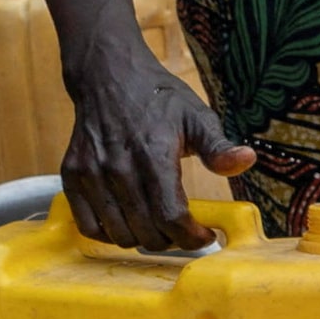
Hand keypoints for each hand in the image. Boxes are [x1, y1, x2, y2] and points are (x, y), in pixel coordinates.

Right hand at [63, 57, 253, 251]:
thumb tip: (246, 160)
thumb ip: (218, 146)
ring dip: (143, 239)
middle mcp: (118, 167)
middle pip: (146, 231)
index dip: (191, 237)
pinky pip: (89, 226)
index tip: (205, 236)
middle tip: (183, 231)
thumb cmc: (158, 98)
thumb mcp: (197, 116)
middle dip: (172, 240)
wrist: (109, 77)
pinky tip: (129, 223)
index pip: (171, 216)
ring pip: (118, 234)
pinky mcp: (72, 177)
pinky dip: (110, 234)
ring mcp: (91, 173)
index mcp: (153, 154)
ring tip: (158, 226)